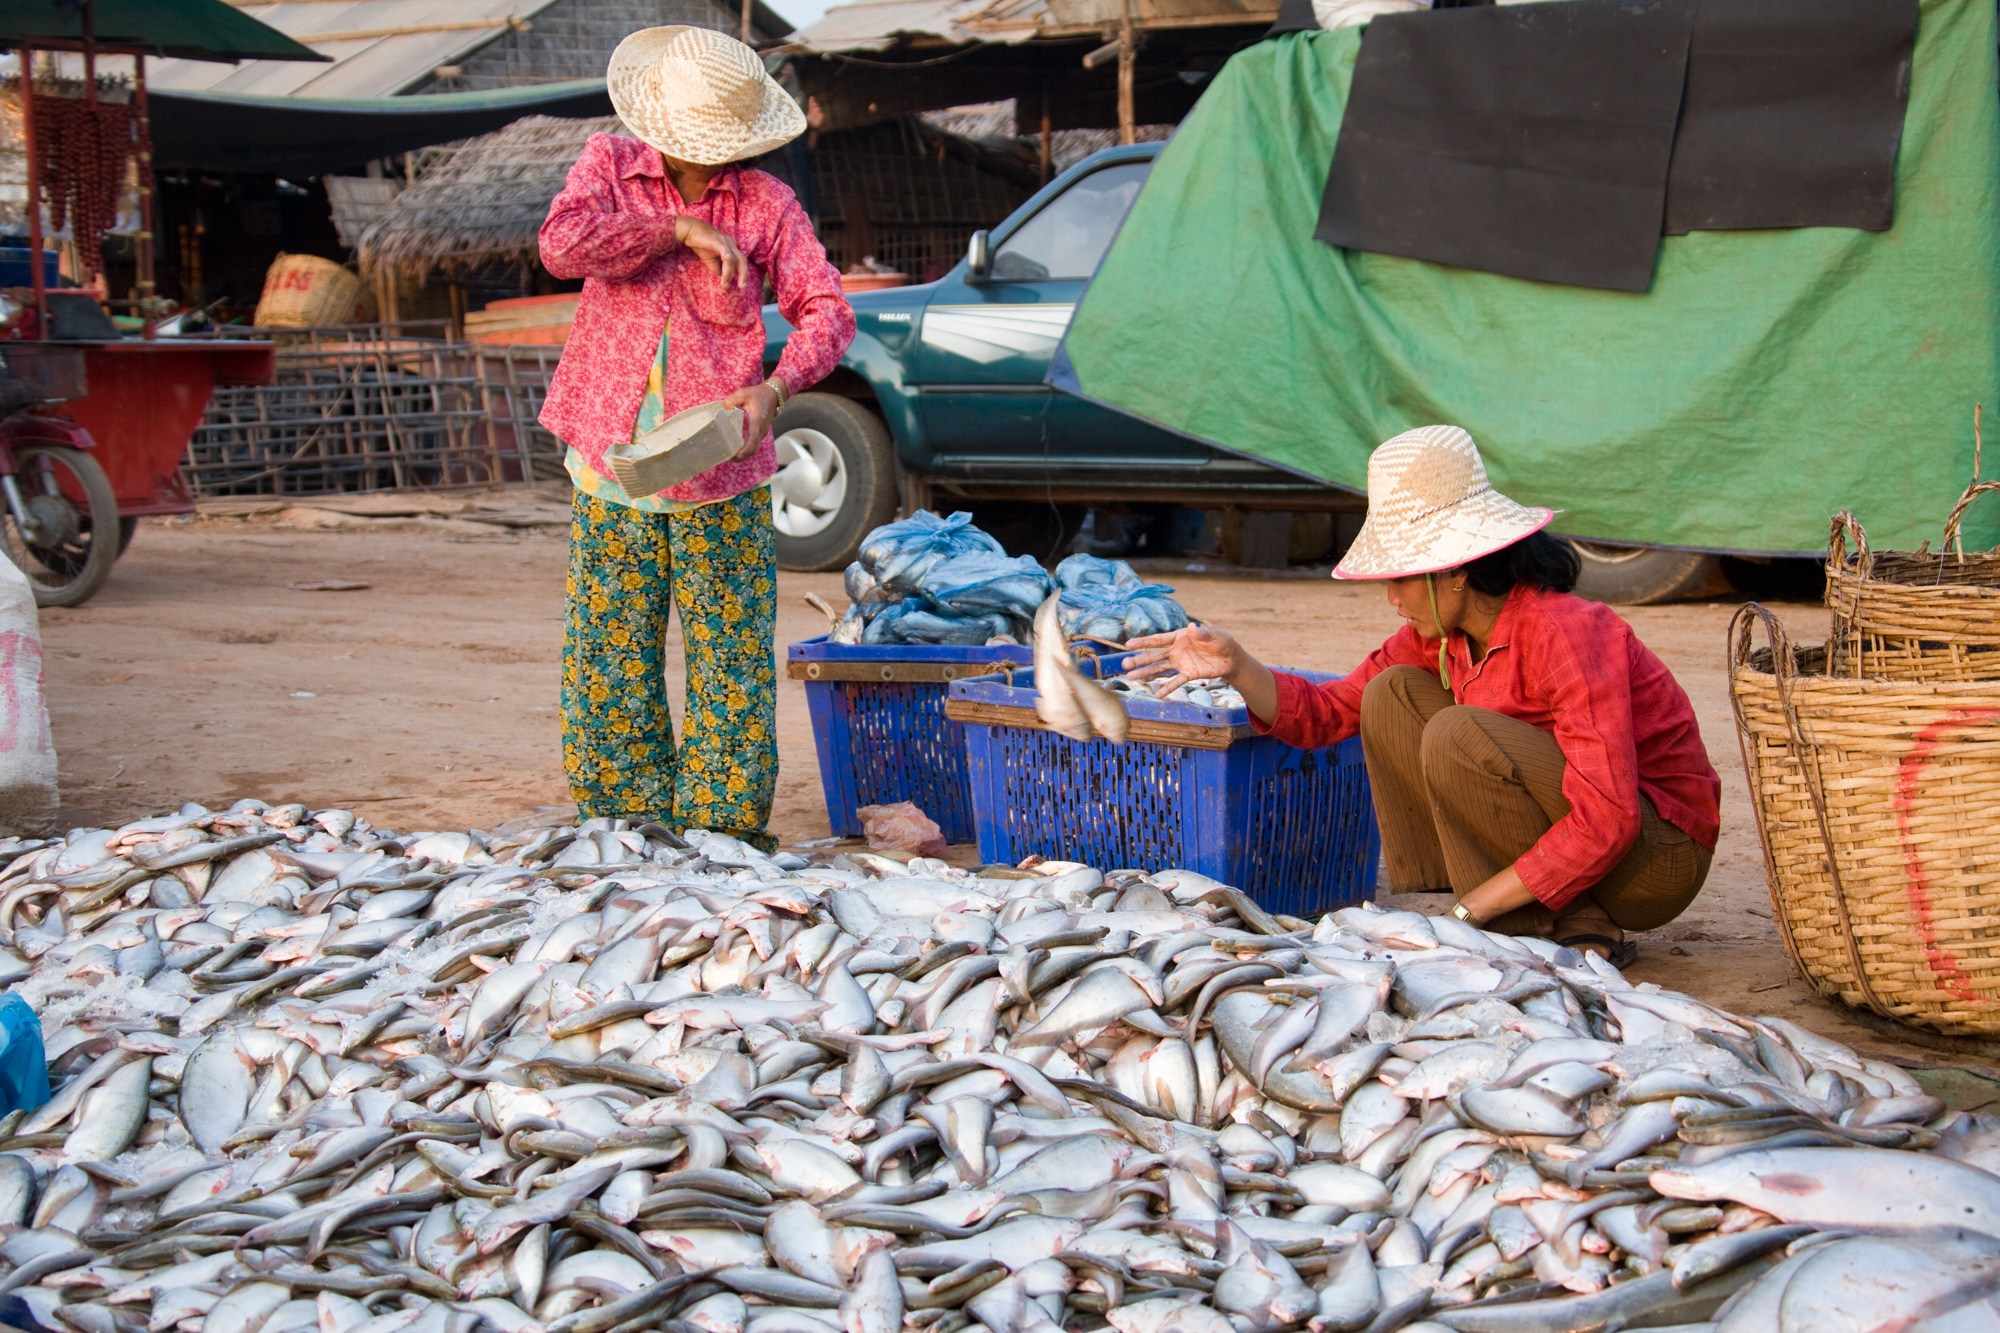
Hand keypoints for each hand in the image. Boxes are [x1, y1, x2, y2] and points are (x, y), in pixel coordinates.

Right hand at [674, 216, 748, 287]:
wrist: (689, 231)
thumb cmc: (700, 244)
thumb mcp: (711, 260)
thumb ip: (719, 269)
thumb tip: (724, 279)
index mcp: (731, 247)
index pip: (740, 261)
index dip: (742, 273)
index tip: (740, 285)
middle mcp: (731, 244)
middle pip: (743, 260)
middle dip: (744, 275)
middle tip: (741, 286)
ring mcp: (726, 242)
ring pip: (735, 260)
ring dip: (730, 274)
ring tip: (725, 285)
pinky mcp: (719, 242)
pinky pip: (726, 255)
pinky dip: (727, 266)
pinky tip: (724, 274)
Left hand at [722, 383, 779, 459]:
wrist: (773, 395)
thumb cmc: (759, 394)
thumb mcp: (744, 393)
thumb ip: (733, 399)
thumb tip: (723, 408)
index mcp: (757, 423)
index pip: (752, 442)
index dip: (744, 452)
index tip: (734, 456)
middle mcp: (760, 431)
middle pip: (752, 450)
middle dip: (740, 457)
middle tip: (726, 458)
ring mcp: (761, 433)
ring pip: (752, 449)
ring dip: (742, 455)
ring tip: (728, 455)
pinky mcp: (759, 433)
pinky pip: (752, 445)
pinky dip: (744, 450)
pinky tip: (734, 449)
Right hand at [1124, 623, 1247, 696]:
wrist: (1231, 658)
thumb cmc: (1222, 642)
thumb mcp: (1214, 635)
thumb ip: (1202, 634)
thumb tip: (1192, 627)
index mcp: (1180, 637)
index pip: (1158, 640)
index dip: (1143, 642)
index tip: (1128, 645)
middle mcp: (1176, 651)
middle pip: (1154, 656)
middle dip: (1139, 660)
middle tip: (1124, 665)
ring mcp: (1181, 663)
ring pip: (1160, 669)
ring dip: (1146, 673)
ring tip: (1131, 678)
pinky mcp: (1189, 674)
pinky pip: (1175, 682)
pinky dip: (1166, 688)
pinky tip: (1156, 695)